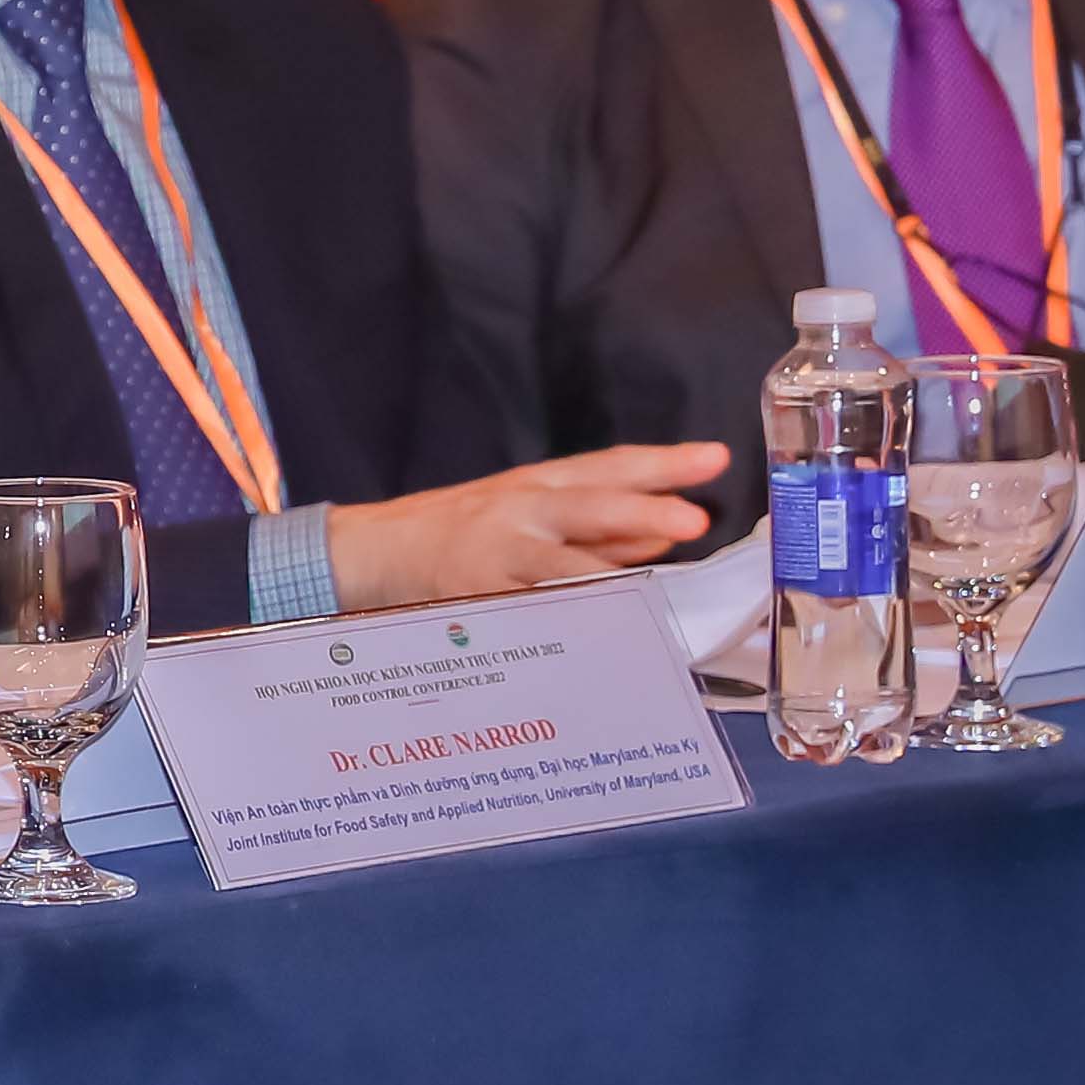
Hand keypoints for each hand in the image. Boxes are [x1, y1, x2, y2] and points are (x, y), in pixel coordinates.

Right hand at [321, 443, 730, 612]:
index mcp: (535, 485)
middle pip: (588, 505)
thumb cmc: (459, 532)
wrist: (371, 551)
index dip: (660, 463)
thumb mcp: (525, 515)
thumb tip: (667, 535)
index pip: (606, 467)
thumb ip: (596, 530)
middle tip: (690, 518)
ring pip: (561, 562)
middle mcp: (519, 511)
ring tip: (657, 580)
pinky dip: (565, 616)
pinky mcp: (477, 595)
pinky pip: (529, 608)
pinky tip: (600, 626)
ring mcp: (497, 554)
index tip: (714, 458)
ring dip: (611, 572)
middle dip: (641, 511)